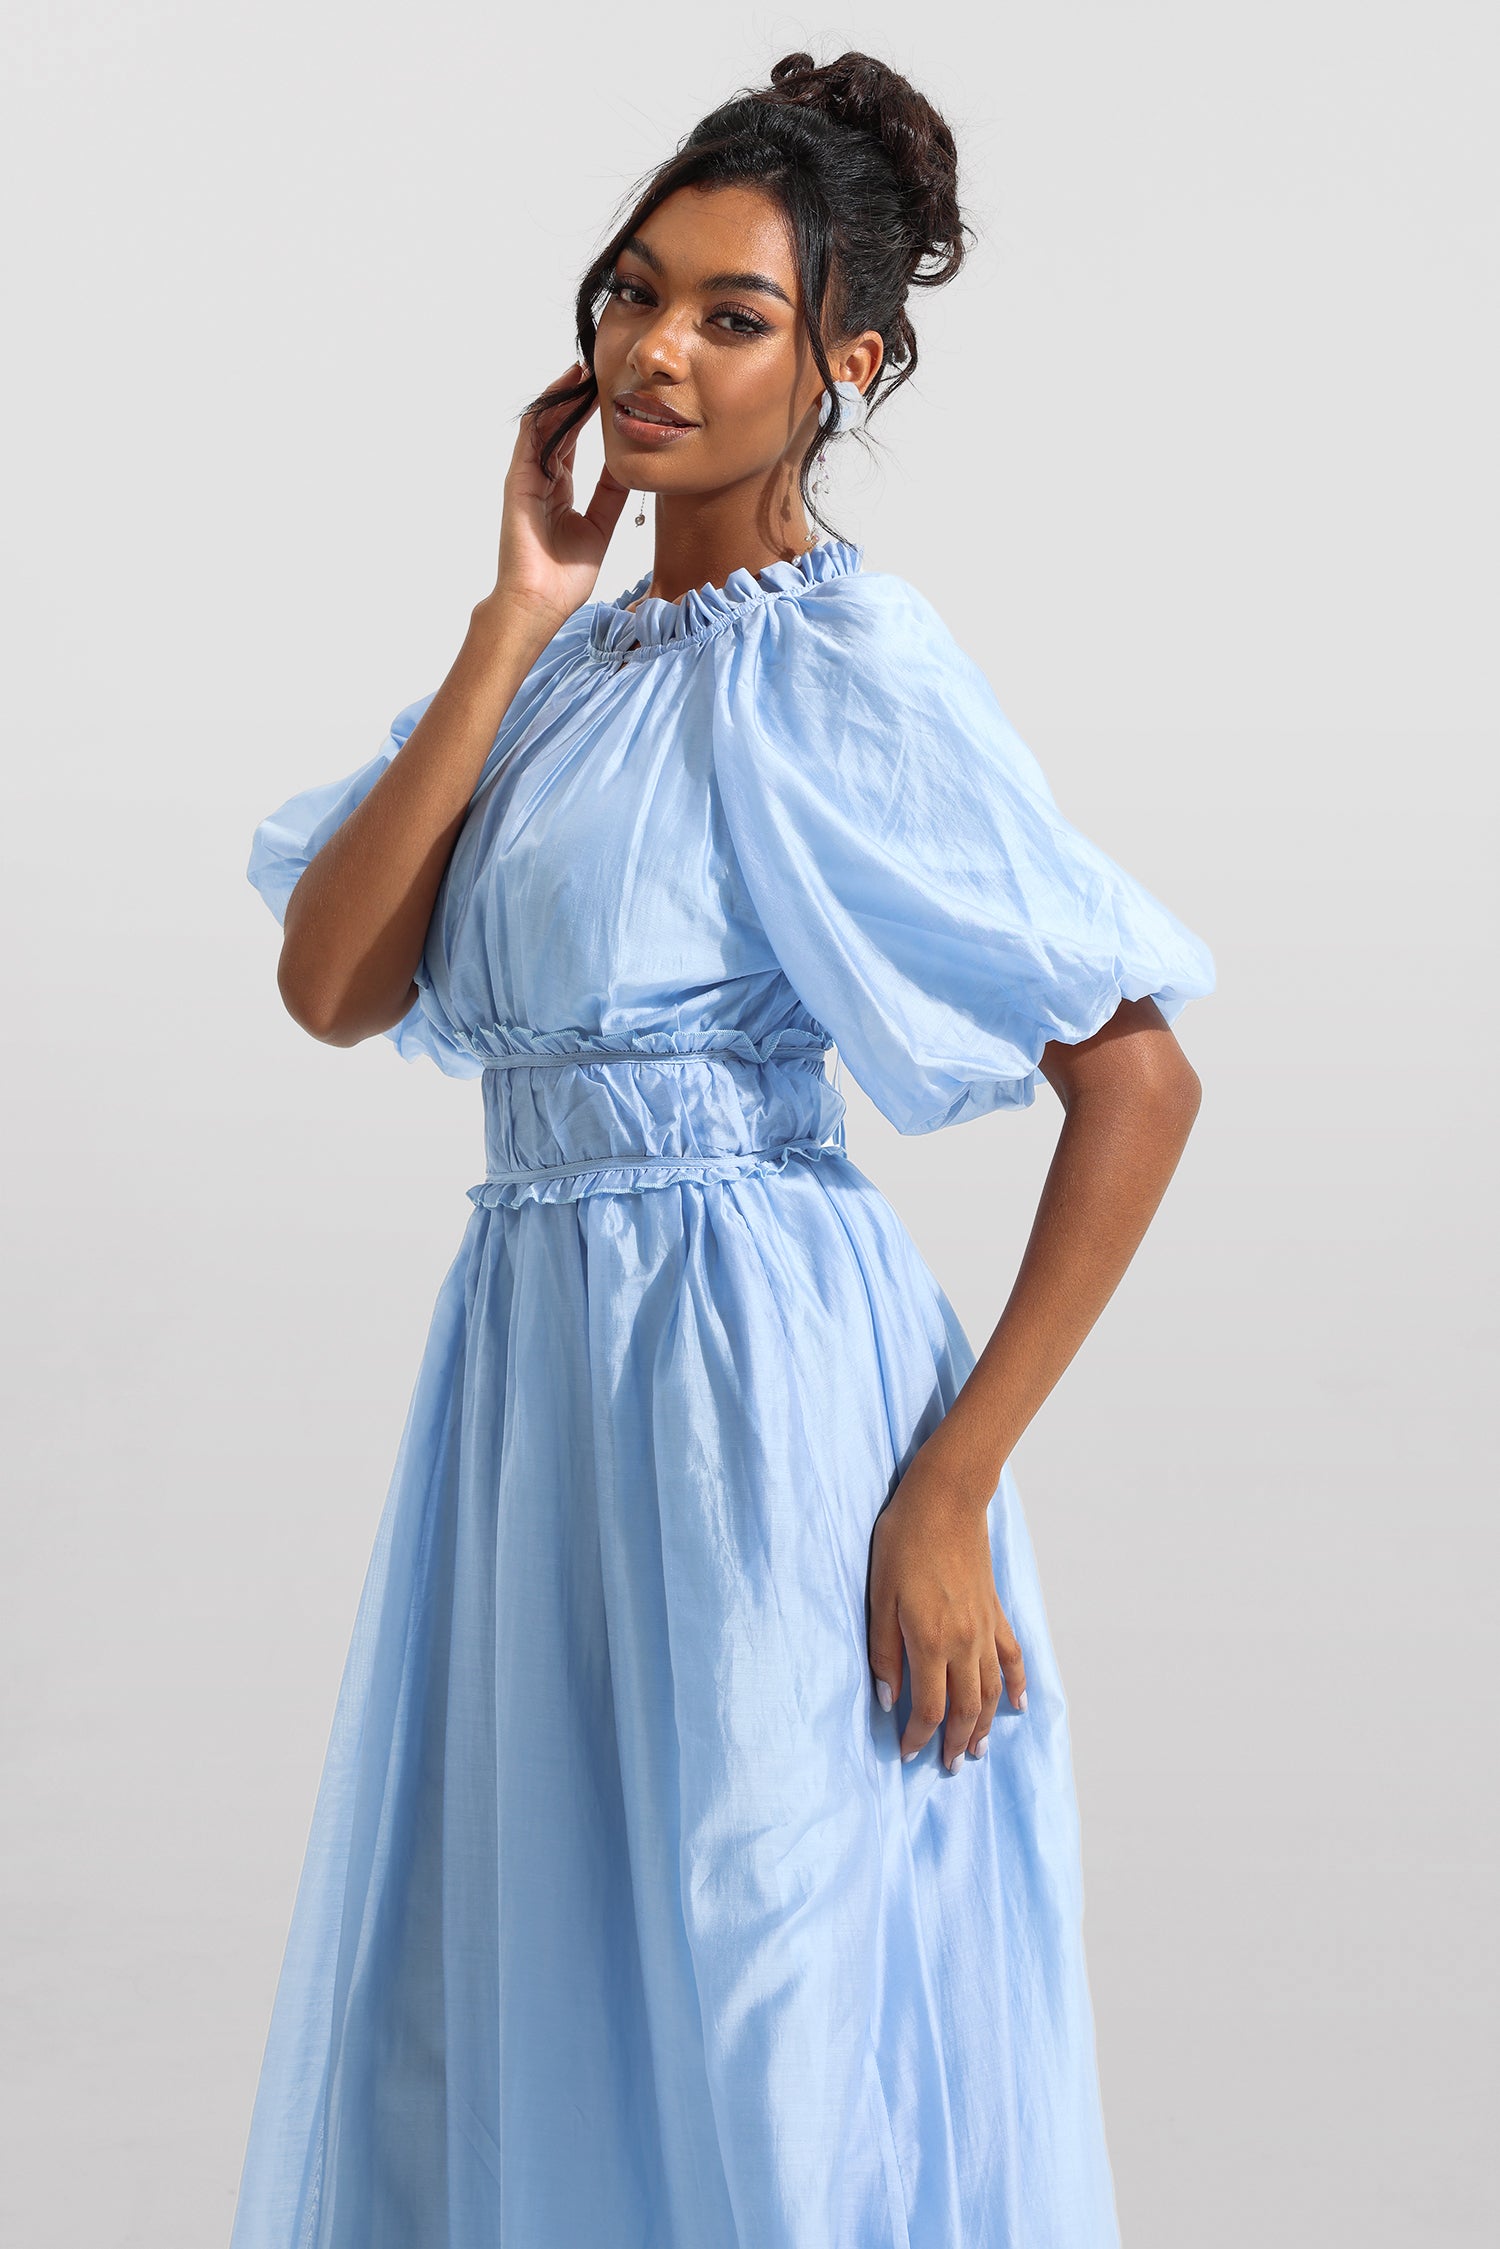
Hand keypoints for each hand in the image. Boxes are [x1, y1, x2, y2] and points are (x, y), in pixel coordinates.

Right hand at [489, 359, 630, 629]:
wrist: (541, 602)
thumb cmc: (565, 576)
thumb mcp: (601, 526)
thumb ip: (611, 495)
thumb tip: (628, 465)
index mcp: (559, 493)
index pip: (572, 444)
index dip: (588, 418)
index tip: (608, 394)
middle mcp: (541, 481)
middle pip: (557, 429)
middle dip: (575, 399)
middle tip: (596, 369)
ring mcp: (527, 479)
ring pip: (543, 426)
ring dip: (560, 397)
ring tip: (581, 370)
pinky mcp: (518, 481)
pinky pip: (531, 438)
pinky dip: (545, 413)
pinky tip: (561, 392)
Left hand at [867, 1445, 1026, 1770]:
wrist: (945, 1499)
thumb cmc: (903, 1541)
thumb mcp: (879, 1595)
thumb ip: (884, 1651)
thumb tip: (887, 1699)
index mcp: (931, 1641)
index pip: (930, 1709)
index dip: (918, 1738)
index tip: (906, 1754)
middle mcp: (964, 1642)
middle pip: (967, 1709)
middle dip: (957, 1743)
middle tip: (949, 1767)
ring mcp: (985, 1627)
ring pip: (991, 1691)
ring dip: (986, 1725)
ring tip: (979, 1751)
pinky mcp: (995, 1611)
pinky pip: (1012, 1656)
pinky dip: (1017, 1683)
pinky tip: (1019, 1704)